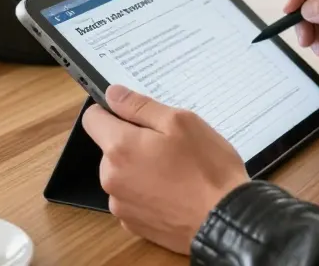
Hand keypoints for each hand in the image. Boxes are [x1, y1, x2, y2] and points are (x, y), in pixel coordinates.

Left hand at [81, 85, 248, 254]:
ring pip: (122, 173)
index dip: (112, 111)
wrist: (226, 220)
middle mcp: (111, 179)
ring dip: (140, 167)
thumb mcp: (180, 122)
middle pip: (110, 148)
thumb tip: (112, 94)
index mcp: (119, 148)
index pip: (92, 119)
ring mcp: (121, 205)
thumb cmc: (207, 168)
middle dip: (133, 141)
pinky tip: (174, 191)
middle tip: (170, 143)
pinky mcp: (133, 225)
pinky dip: (147, 191)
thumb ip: (140, 106)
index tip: (136, 115)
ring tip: (176, 170)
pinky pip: (132, 197)